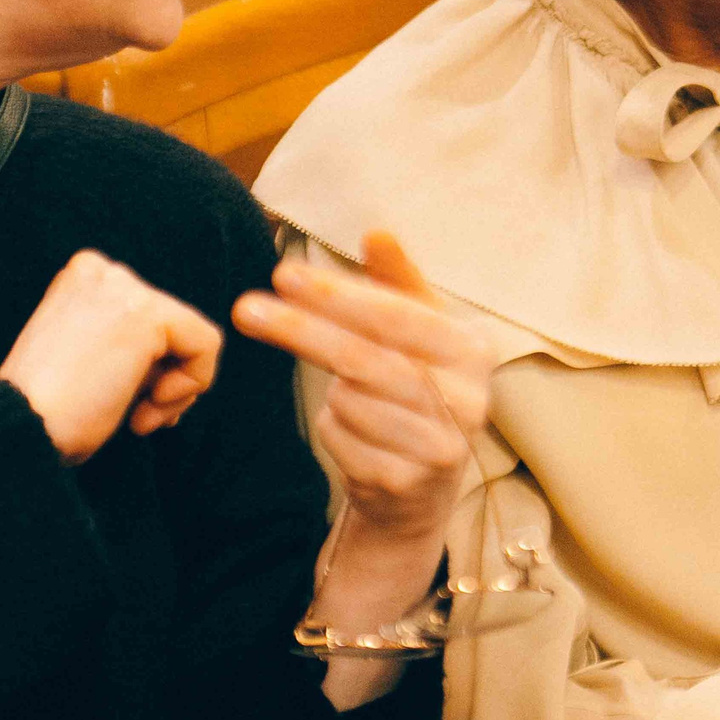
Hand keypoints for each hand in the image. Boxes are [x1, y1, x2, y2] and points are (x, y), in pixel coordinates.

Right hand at [0, 250, 222, 463]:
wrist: (21, 426)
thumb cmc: (47, 410)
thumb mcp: (86, 360)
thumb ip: (129, 348)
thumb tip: (180, 366)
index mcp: (80, 279)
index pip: (146, 319)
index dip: (147, 369)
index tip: (126, 403)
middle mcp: (101, 270)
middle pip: (170, 326)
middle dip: (163, 378)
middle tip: (139, 416)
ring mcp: (123, 287)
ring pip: (191, 335)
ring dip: (175, 388)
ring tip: (140, 417)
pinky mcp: (147, 313)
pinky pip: (206, 344)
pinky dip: (192, 384)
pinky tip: (152, 406)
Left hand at [232, 232, 487, 542]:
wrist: (424, 487)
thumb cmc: (416, 386)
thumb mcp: (418, 330)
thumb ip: (397, 281)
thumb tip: (376, 232)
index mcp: (473, 350)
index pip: (396, 315)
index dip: (337, 294)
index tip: (283, 274)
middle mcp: (469, 400)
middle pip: (366, 359)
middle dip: (301, 330)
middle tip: (245, 308)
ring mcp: (440, 448)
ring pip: (349, 401)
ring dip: (332, 392)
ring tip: (347, 391)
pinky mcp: (407, 485)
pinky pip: (341, 442)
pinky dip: (332, 429)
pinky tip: (350, 429)